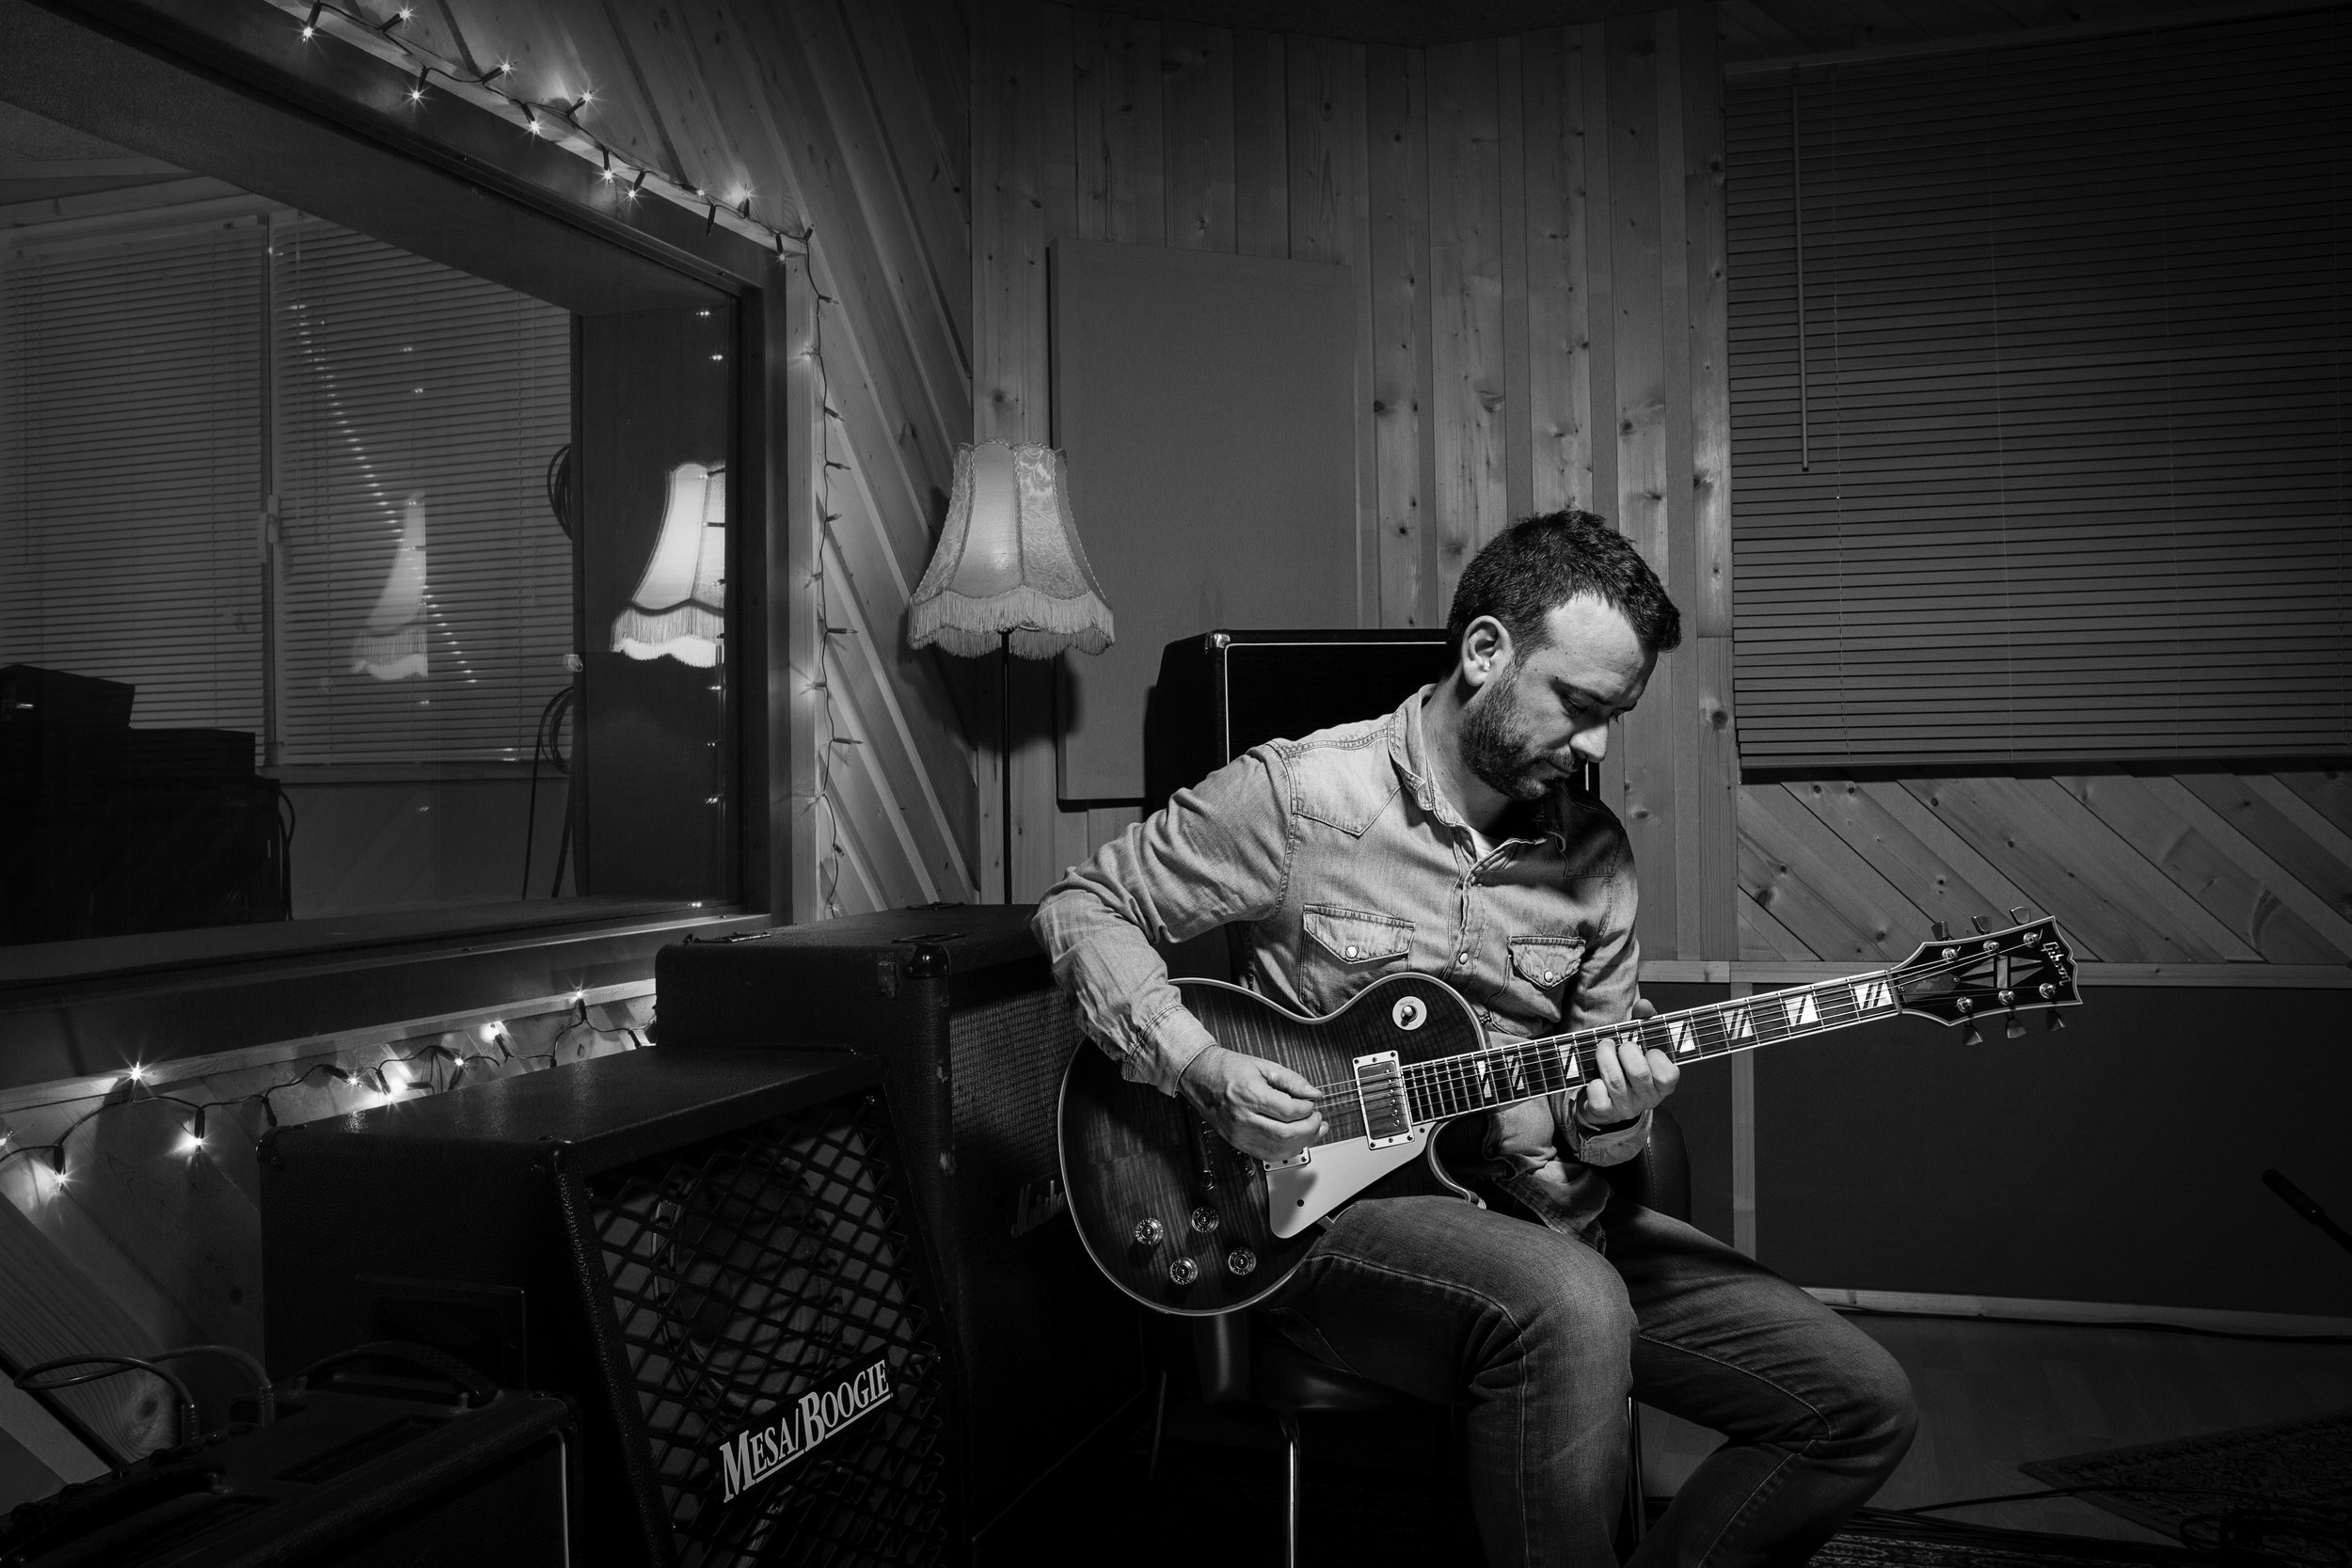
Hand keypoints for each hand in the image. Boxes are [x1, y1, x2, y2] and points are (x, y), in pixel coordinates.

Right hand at [1178, 1044, 1324, 1161]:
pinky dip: (1286, 1150)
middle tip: (1317, 1118)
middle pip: (1286, 1134)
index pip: (1288, 1111)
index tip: (1312, 1103)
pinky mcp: (1237, 1142)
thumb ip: (1291, 1080)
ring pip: (1278, 1149)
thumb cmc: (1227, 1069)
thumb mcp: (1262, 1066)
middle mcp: (1242, 1118)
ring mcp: (1238, 1134)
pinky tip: (1296, 1140)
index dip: (1307, 1109)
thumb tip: (1312, 1093)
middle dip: (1309, 1128)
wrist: (1199, 1077)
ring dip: (1302, 1142)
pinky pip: (1267, 1155)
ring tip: (1312, 1130)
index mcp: (1249, 1094)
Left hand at [1578, 997, 1678, 1129]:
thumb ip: (1644, 1024)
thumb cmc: (1626, 1067)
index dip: (1656, 1057)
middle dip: (1626, 1051)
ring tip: (1603, 1048)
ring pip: (1615, 1081)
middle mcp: (1647, 1098)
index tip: (1648, 1049)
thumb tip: (1644, 1005)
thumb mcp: (1640, 1046)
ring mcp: (1626, 1107)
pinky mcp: (1605, 1113)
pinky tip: (1595, 1078)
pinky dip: (1593, 1085)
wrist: (1606, 1102)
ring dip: (1605, 1057)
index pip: (1668, 1074)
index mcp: (1663, 1084)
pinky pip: (1598, 1098)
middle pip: (1639, 1072)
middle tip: (1619, 1044)